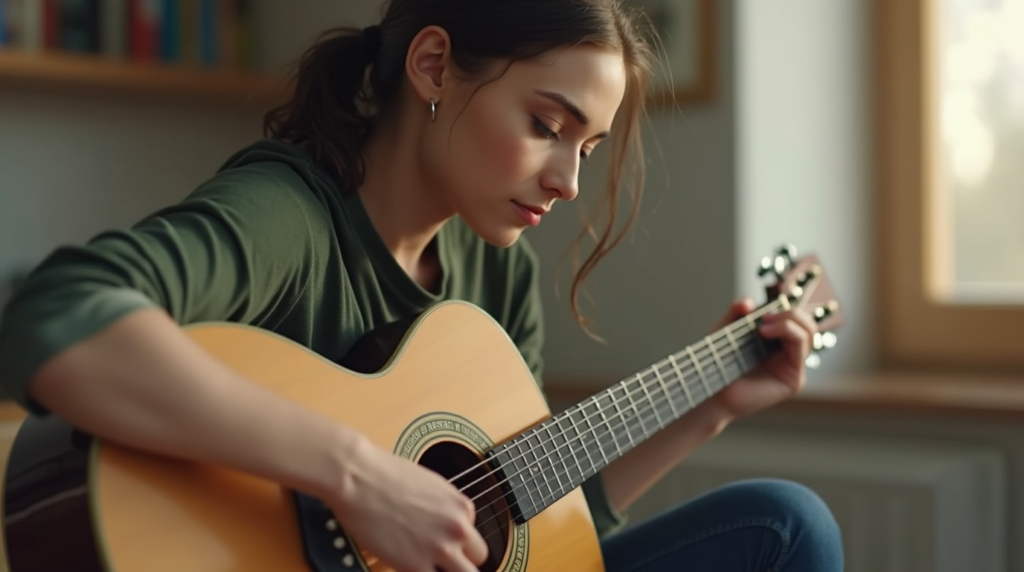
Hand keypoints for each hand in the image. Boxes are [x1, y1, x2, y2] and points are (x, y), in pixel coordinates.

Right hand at [330, 437, 487, 571]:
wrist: (358, 477)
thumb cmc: (385, 474)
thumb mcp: (430, 485)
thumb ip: (444, 509)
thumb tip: (443, 523)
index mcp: (461, 507)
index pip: (471, 533)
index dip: (453, 537)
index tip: (438, 538)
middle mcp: (457, 528)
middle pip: (478, 557)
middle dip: (461, 559)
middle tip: (440, 558)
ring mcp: (439, 549)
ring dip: (448, 570)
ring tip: (426, 563)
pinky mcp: (415, 566)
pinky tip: (407, 564)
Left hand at [708, 297, 816, 420]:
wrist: (711, 391)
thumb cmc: (716, 365)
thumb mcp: (725, 330)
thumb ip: (736, 313)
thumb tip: (749, 301)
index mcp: (776, 343)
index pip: (794, 320)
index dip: (783, 308)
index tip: (760, 310)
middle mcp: (787, 355)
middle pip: (807, 324)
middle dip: (791, 313)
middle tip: (766, 315)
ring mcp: (793, 368)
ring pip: (808, 332)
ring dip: (789, 320)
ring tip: (763, 325)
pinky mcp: (794, 379)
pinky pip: (802, 347)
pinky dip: (788, 331)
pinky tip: (764, 332)